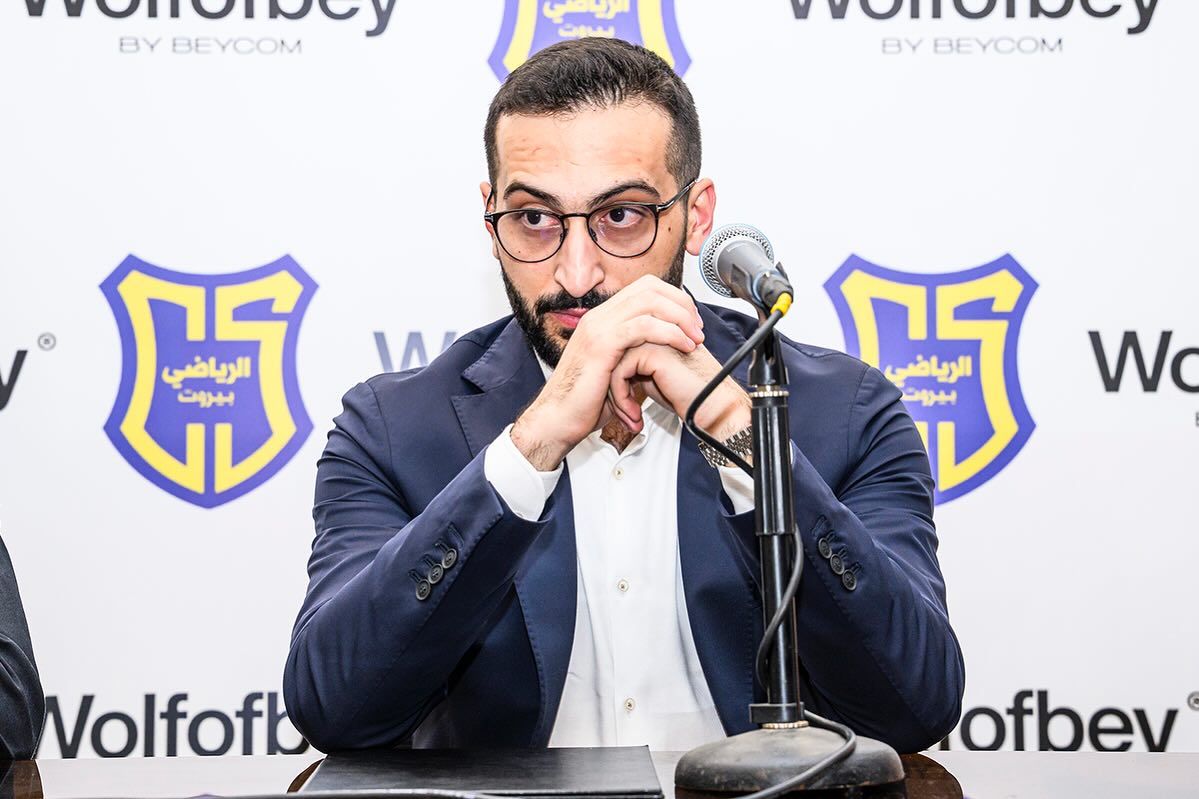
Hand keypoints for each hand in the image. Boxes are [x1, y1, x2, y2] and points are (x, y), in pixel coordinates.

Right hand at [511, 276, 704, 469]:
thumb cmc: (583, 402)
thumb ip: (635, 356)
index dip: (673, 299)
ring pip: (649, 301)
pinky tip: (682, 346)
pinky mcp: (602, 343)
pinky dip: (670, 333)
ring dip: (680, 318)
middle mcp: (600, 316)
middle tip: (698, 327)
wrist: (558, 419)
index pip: (644, 288)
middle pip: (650, 288)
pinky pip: (644, 326)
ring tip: (695, 339)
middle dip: (681, 304)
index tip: (690, 321)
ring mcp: (599, 326)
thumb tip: (661, 356)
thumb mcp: (615, 372)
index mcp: (602, 319)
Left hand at [607, 342, 750, 444]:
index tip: (625, 409)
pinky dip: (622, 397)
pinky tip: (635, 414)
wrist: (713, 407)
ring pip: (613, 364)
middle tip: (625, 416)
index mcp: (655, 335)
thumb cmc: (691, 397)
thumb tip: (610, 375)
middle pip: (613, 358)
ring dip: (617, 397)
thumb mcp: (655, 380)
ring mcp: (653, 338)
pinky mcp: (652, 351)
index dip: (617, 384)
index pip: (618, 353)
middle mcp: (654, 332)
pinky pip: (619, 371)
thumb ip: (634, 369)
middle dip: (614, 392)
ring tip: (630, 418)